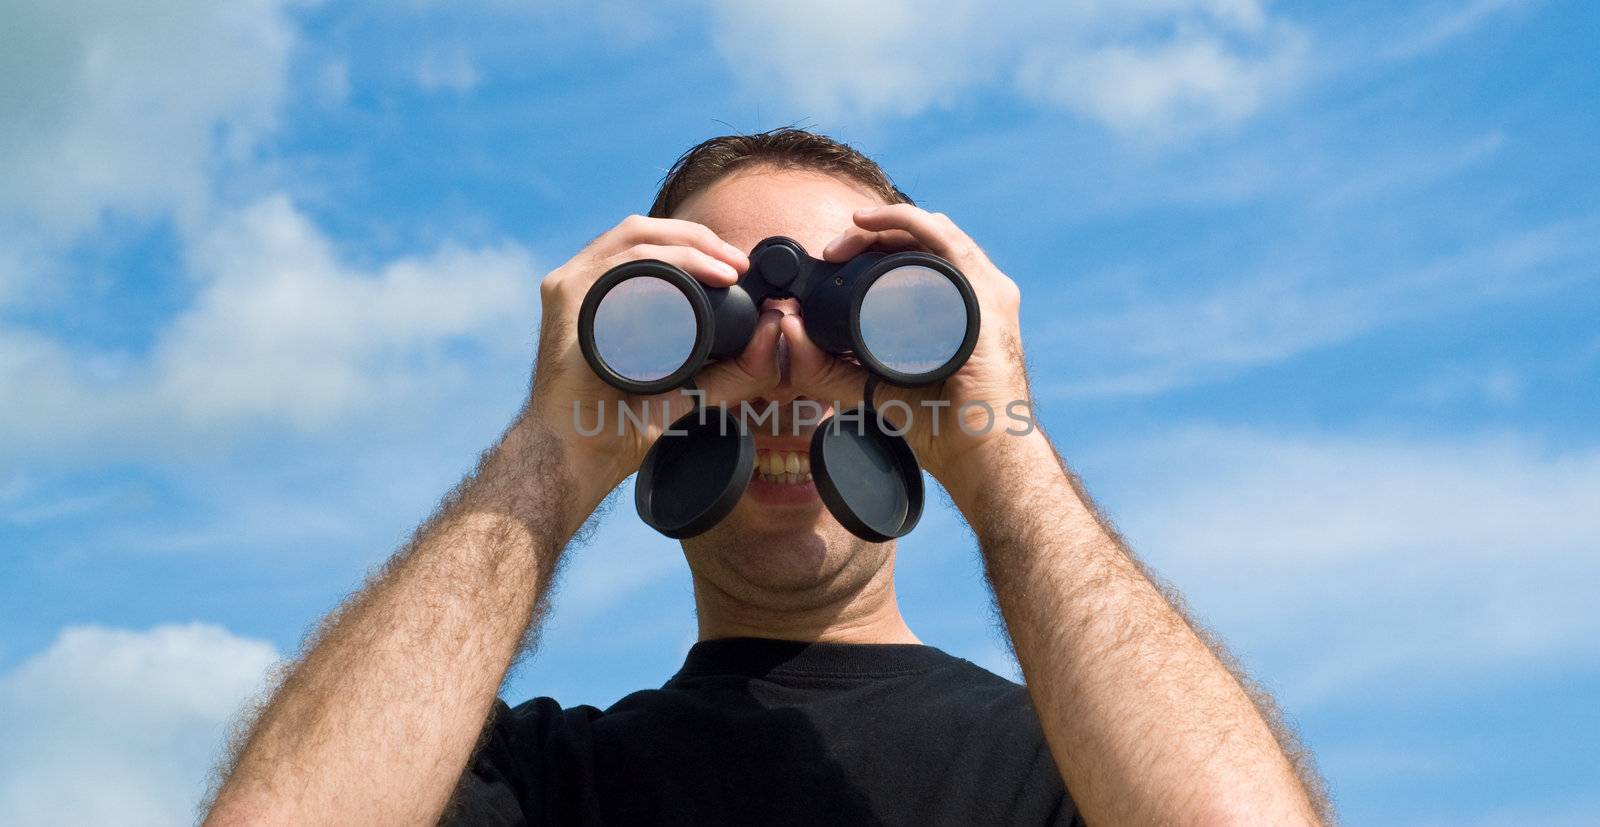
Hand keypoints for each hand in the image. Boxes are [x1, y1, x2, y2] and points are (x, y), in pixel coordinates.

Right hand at [530, 215, 782, 500]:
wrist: (582, 452)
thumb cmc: (626, 422)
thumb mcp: (699, 387)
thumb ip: (742, 366)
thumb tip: (777, 326)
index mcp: (612, 293)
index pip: (655, 244)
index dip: (699, 244)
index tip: (738, 267)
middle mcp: (590, 282)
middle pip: (646, 231)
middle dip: (700, 238)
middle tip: (737, 265)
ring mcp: (574, 285)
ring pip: (635, 237)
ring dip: (687, 243)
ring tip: (725, 268)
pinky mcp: (566, 295)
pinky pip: (617, 260)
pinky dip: (661, 258)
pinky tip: (694, 272)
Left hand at [781, 204, 1037, 487]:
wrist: (977, 453)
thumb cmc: (937, 425)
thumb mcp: (867, 386)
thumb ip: (825, 367)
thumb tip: (787, 331)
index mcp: (953, 308)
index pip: (915, 256)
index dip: (873, 246)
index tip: (833, 258)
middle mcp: (972, 293)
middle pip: (921, 239)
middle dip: (873, 233)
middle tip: (834, 250)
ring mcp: (984, 292)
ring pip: (932, 232)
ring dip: (886, 223)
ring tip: (850, 232)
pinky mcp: (986, 298)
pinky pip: (946, 242)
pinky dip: (908, 223)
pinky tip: (876, 223)